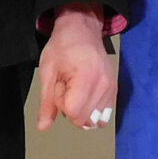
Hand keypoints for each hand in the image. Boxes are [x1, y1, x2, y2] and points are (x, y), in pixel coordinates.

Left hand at [36, 6, 115, 130]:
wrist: (82, 31)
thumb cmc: (62, 48)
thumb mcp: (47, 73)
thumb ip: (47, 103)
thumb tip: (43, 127)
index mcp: (86, 79)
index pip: (73, 113)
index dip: (61, 104)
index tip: (60, 87)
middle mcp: (103, 86)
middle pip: (84, 120)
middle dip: (71, 109)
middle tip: (67, 87)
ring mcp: (111, 89)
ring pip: (94, 120)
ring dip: (82, 110)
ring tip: (77, 90)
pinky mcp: (115, 91)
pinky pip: (104, 115)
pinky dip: (92, 110)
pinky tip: (86, 93)